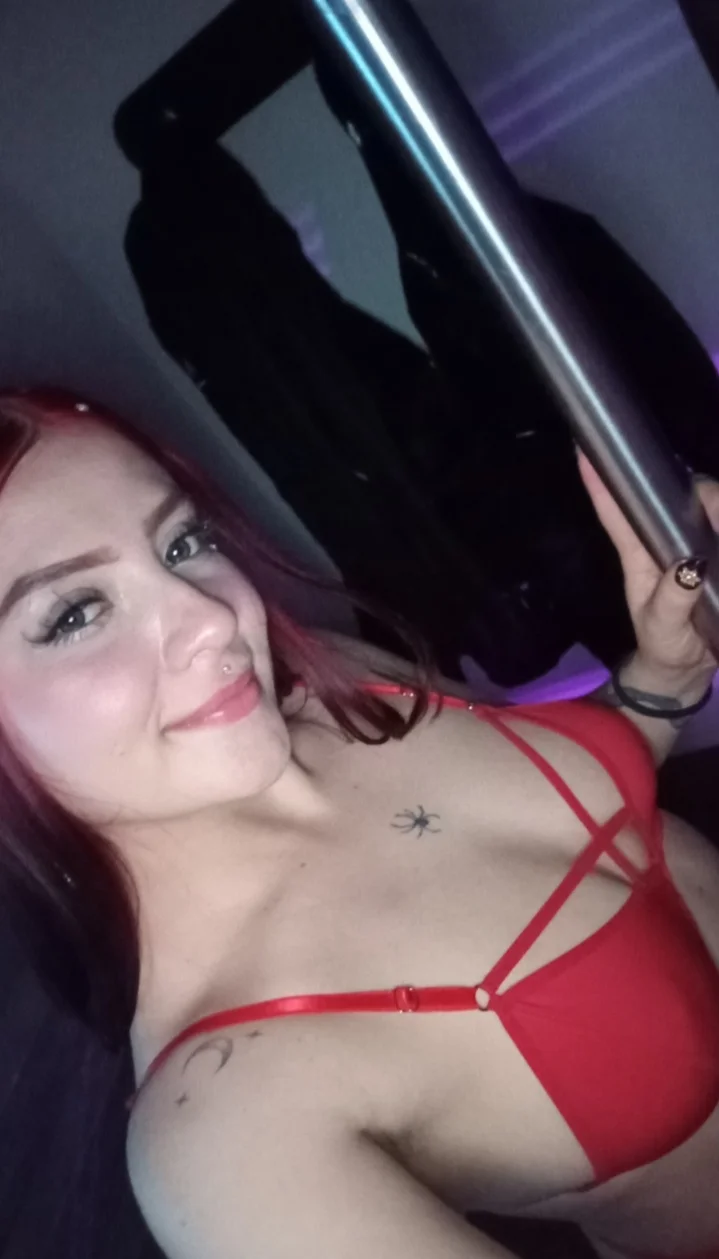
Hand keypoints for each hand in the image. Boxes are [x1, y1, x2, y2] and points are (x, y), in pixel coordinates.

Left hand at [577, 449, 718, 692]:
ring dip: (715, 503)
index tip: (583, 450)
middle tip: (711, 500)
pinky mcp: (716, 553)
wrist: (686, 669)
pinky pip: (718, 527)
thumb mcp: (662, 627)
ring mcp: (695, 547)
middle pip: (677, 497)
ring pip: (706, 506)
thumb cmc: (665, 644)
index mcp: (639, 554)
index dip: (600, 484)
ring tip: (718, 512)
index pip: (616, 514)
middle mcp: (666, 542)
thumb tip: (689, 568)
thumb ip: (673, 600)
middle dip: (697, 489)